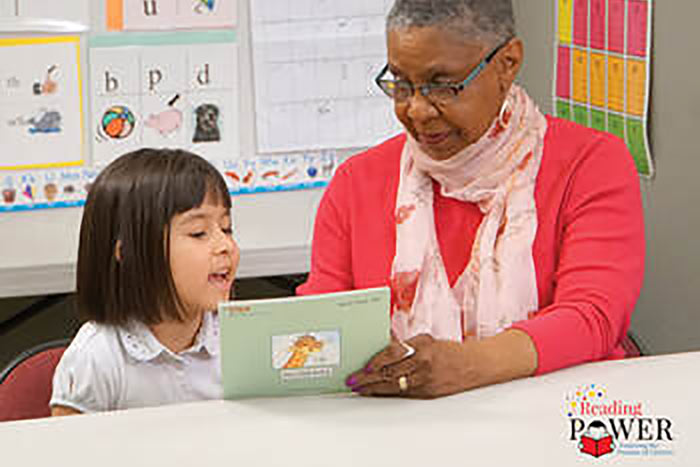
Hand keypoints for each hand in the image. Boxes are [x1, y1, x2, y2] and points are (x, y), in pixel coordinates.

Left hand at [345, 334, 481, 398]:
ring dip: (374, 389)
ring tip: (360, 389)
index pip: (392, 353)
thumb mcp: (427, 340)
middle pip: (390, 372)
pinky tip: (376, 393)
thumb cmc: (449, 351)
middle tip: (353, 381)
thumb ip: (406, 345)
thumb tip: (382, 348)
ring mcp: (426, 380)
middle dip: (368, 378)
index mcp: (422, 346)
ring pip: (394, 386)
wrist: (475, 364)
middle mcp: (424, 363)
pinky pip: (403, 394)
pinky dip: (387, 393)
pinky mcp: (429, 393)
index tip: (363, 367)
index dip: (376, 361)